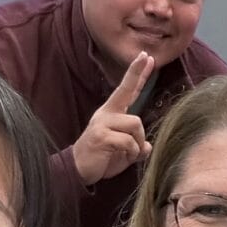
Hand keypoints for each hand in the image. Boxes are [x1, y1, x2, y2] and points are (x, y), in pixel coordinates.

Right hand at [73, 53, 154, 184]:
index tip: (145, 57)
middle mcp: (106, 113)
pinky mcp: (100, 135)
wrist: (79, 169)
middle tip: (146, 56)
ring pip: (135, 123)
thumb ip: (137, 145)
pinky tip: (124, 157)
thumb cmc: (103, 158)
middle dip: (138, 74)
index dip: (137, 74)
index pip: (127, 90)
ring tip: (130, 153)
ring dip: (138, 142)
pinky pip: (128, 141)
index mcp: (112, 113)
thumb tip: (148, 147)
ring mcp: (102, 122)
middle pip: (127, 91)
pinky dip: (132, 152)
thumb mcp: (125, 151)